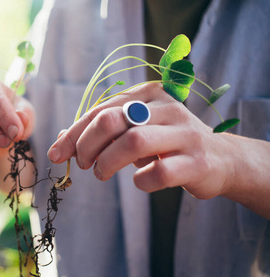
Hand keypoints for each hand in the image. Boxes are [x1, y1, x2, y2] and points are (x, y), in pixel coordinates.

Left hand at [47, 83, 236, 199]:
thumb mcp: (134, 130)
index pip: (100, 111)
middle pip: (111, 120)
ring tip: (101, 173)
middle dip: (86, 144)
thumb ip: (101, 131)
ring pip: (134, 141)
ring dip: (107, 162)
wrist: (220, 159)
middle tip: (83, 163)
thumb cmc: (166, 143)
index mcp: (148, 94)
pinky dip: (141, 181)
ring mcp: (184, 134)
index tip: (55, 154)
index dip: (73, 134)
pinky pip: (159, 172)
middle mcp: (167, 108)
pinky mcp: (197, 162)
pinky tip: (139, 181)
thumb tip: (60, 139)